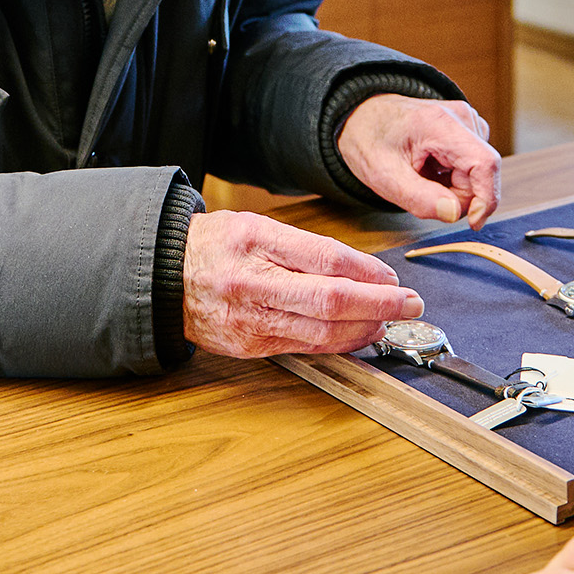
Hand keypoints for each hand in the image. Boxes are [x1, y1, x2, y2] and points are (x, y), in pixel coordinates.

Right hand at [182, 210, 423, 358]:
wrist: (164, 279)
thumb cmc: (216, 246)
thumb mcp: (257, 226)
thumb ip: (306, 247)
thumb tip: (361, 270)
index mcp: (255, 242)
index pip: (326, 260)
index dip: (367, 272)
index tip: (394, 278)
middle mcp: (253, 284)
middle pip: (330, 301)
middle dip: (379, 305)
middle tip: (410, 303)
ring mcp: (250, 321)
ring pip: (321, 332)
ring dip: (364, 329)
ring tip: (389, 320)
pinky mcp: (250, 347)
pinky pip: (304, 348)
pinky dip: (338, 343)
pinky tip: (358, 335)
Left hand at [337, 94, 500, 227]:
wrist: (363, 117)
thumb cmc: (371, 141)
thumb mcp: (385, 177)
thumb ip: (420, 198)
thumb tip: (454, 213)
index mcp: (441, 124)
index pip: (485, 163)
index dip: (486, 198)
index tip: (473, 223)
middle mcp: (462, 117)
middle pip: (481, 175)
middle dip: (457, 197)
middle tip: (421, 193)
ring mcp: (468, 122)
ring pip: (477, 175)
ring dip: (453, 188)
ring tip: (421, 176)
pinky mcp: (468, 130)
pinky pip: (472, 168)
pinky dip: (453, 178)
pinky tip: (430, 168)